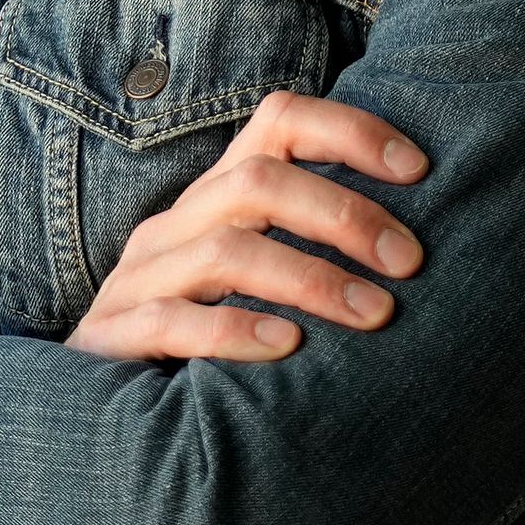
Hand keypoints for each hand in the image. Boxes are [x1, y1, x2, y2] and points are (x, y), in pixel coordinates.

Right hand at [65, 90, 427, 363]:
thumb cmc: (212, 334)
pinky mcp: (113, 333)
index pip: (280, 120)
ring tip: (374, 314)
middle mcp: (178, 222)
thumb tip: (423, 242)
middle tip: (409, 263)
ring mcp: (141, 275)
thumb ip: (319, 246)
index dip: (350, 131)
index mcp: (219, 193)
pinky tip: (288, 346)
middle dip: (343, 215)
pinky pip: (171, 320)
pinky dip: (234, 330)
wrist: (101, 404)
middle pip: (258, 183)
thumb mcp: (263, 276)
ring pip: (225, 250)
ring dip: (309, 279)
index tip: (419, 169)